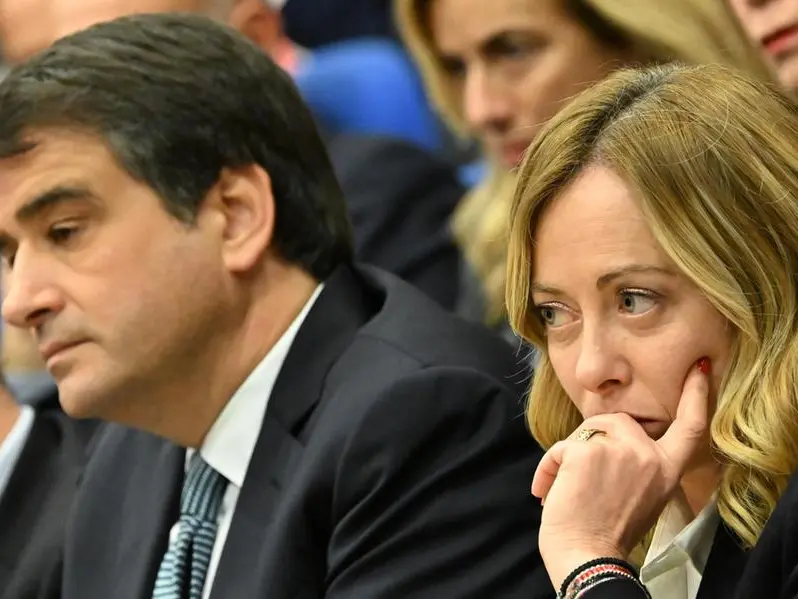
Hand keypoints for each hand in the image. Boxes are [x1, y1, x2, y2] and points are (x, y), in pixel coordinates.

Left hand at [532, 359, 710, 588]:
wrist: (587, 557)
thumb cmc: (605, 533)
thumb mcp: (640, 496)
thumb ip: (637, 463)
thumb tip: (613, 437)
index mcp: (666, 470)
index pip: (690, 426)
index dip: (696, 394)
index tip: (699, 367)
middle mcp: (649, 456)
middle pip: (616, 422)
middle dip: (592, 439)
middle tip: (580, 476)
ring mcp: (620, 449)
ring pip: (586, 431)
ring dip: (568, 457)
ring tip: (563, 490)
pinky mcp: (589, 448)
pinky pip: (562, 447)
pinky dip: (549, 467)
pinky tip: (548, 492)